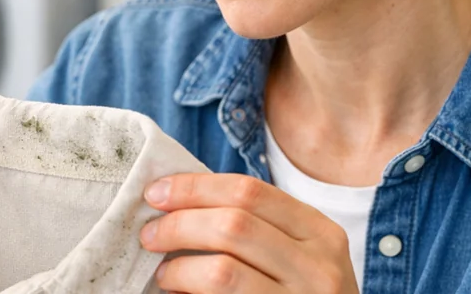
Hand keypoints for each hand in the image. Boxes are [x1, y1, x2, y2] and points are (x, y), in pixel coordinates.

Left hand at [139, 173, 359, 292]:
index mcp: (320, 232)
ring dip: (180, 268)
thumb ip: (256, 227)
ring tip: (164, 272)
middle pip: (233, 225)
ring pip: (223, 271)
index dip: (195, 188)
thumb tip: (178, 202)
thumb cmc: (303, 292)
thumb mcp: (298, 254)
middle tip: (150, 234)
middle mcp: (318, 267)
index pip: (248, 191)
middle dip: (180, 224)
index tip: (157, 192)